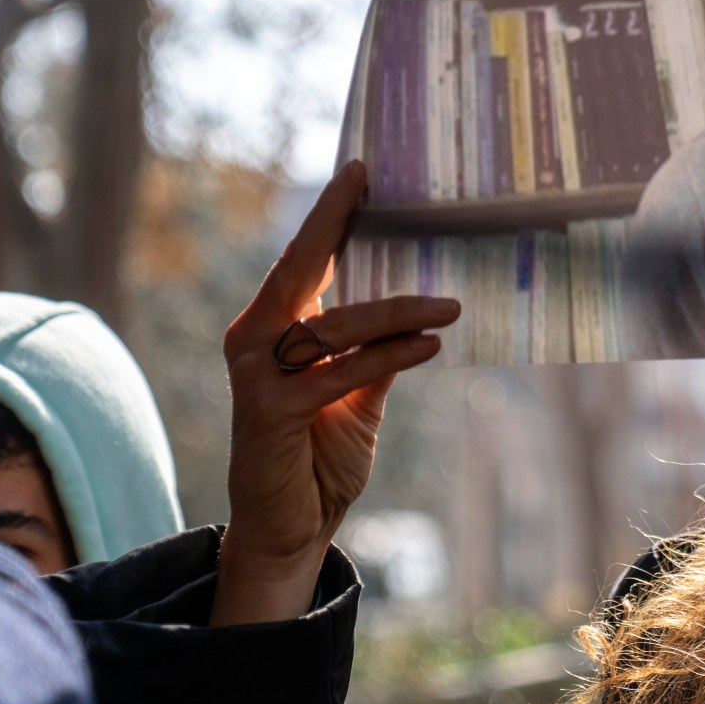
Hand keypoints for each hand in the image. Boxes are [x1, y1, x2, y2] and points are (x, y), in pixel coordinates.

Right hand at [213, 162, 458, 624]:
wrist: (291, 528)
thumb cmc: (318, 458)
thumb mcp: (358, 397)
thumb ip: (376, 354)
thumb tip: (419, 314)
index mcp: (270, 328)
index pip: (302, 261)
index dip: (329, 218)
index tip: (360, 174)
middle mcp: (252, 340)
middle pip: (299, 268)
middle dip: (333, 220)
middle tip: (371, 181)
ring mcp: (255, 375)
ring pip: (332, 323)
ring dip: (397, 311)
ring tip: (451, 305)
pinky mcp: (270, 411)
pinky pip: (338, 372)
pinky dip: (387, 356)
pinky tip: (428, 347)